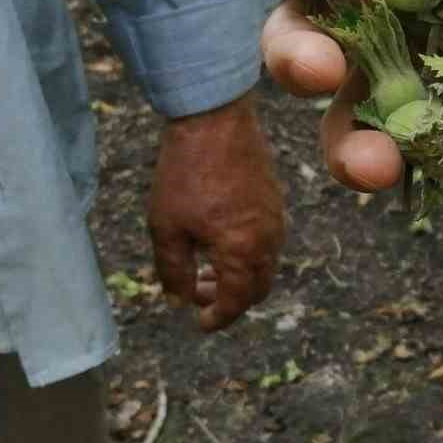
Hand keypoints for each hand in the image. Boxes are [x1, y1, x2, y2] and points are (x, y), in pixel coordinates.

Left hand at [147, 91, 286, 330]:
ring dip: (238, 276)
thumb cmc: (186, 173)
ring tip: (205, 268)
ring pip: (264, 265)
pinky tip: (219, 239)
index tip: (198, 323)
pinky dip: (247, 254)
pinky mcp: (274, 200)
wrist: (214, 119)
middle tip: (198, 295)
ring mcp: (276, 219)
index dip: (216, 319)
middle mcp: (268, 240)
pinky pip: (268, 241)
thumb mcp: (167, 228)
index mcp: (243, 252)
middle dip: (229, 300)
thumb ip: (173, 272)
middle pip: (257, 289)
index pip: (235, 303)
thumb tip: (179, 301)